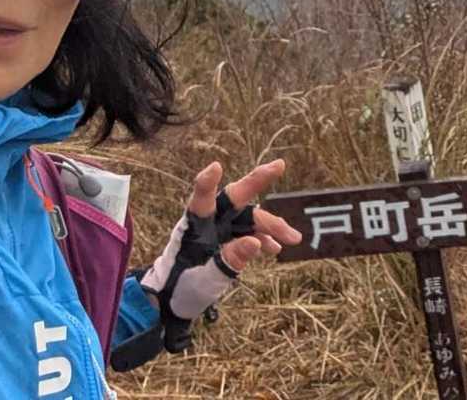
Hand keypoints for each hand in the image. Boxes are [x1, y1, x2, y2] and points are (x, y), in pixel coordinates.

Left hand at [139, 158, 302, 352]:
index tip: (216, 167)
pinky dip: (264, 239)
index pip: (201, 199)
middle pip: (235, 197)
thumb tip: (257, 242)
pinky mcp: (226, 241)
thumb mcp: (205, 280)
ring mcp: (219, 230)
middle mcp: (209, 222)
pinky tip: (276, 248)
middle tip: (280, 165)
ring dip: (272, 226)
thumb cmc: (180, 288)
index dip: (208, 182)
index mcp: (195, 227)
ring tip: (294, 238)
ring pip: (249, 219)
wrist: (172, 303)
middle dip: (257, 181)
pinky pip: (250, 234)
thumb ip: (229, 260)